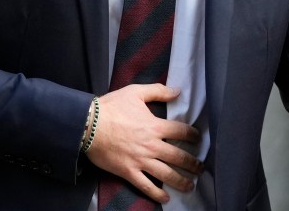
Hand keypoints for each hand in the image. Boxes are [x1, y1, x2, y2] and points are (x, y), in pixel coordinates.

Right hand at [86, 84, 202, 203]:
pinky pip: (146, 186)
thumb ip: (158, 91)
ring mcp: (141, 161)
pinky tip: (166, 198)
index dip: (193, 135)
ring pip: (166, 174)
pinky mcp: (128, 172)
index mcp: (155, 126)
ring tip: (190, 185)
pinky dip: (157, 194)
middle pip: (178, 157)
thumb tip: (177, 91)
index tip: (198, 138)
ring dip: (181, 181)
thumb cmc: (111, 107)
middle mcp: (152, 146)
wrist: (88, 125)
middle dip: (193, 164)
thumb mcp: (135, 92)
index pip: (181, 131)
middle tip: (200, 168)